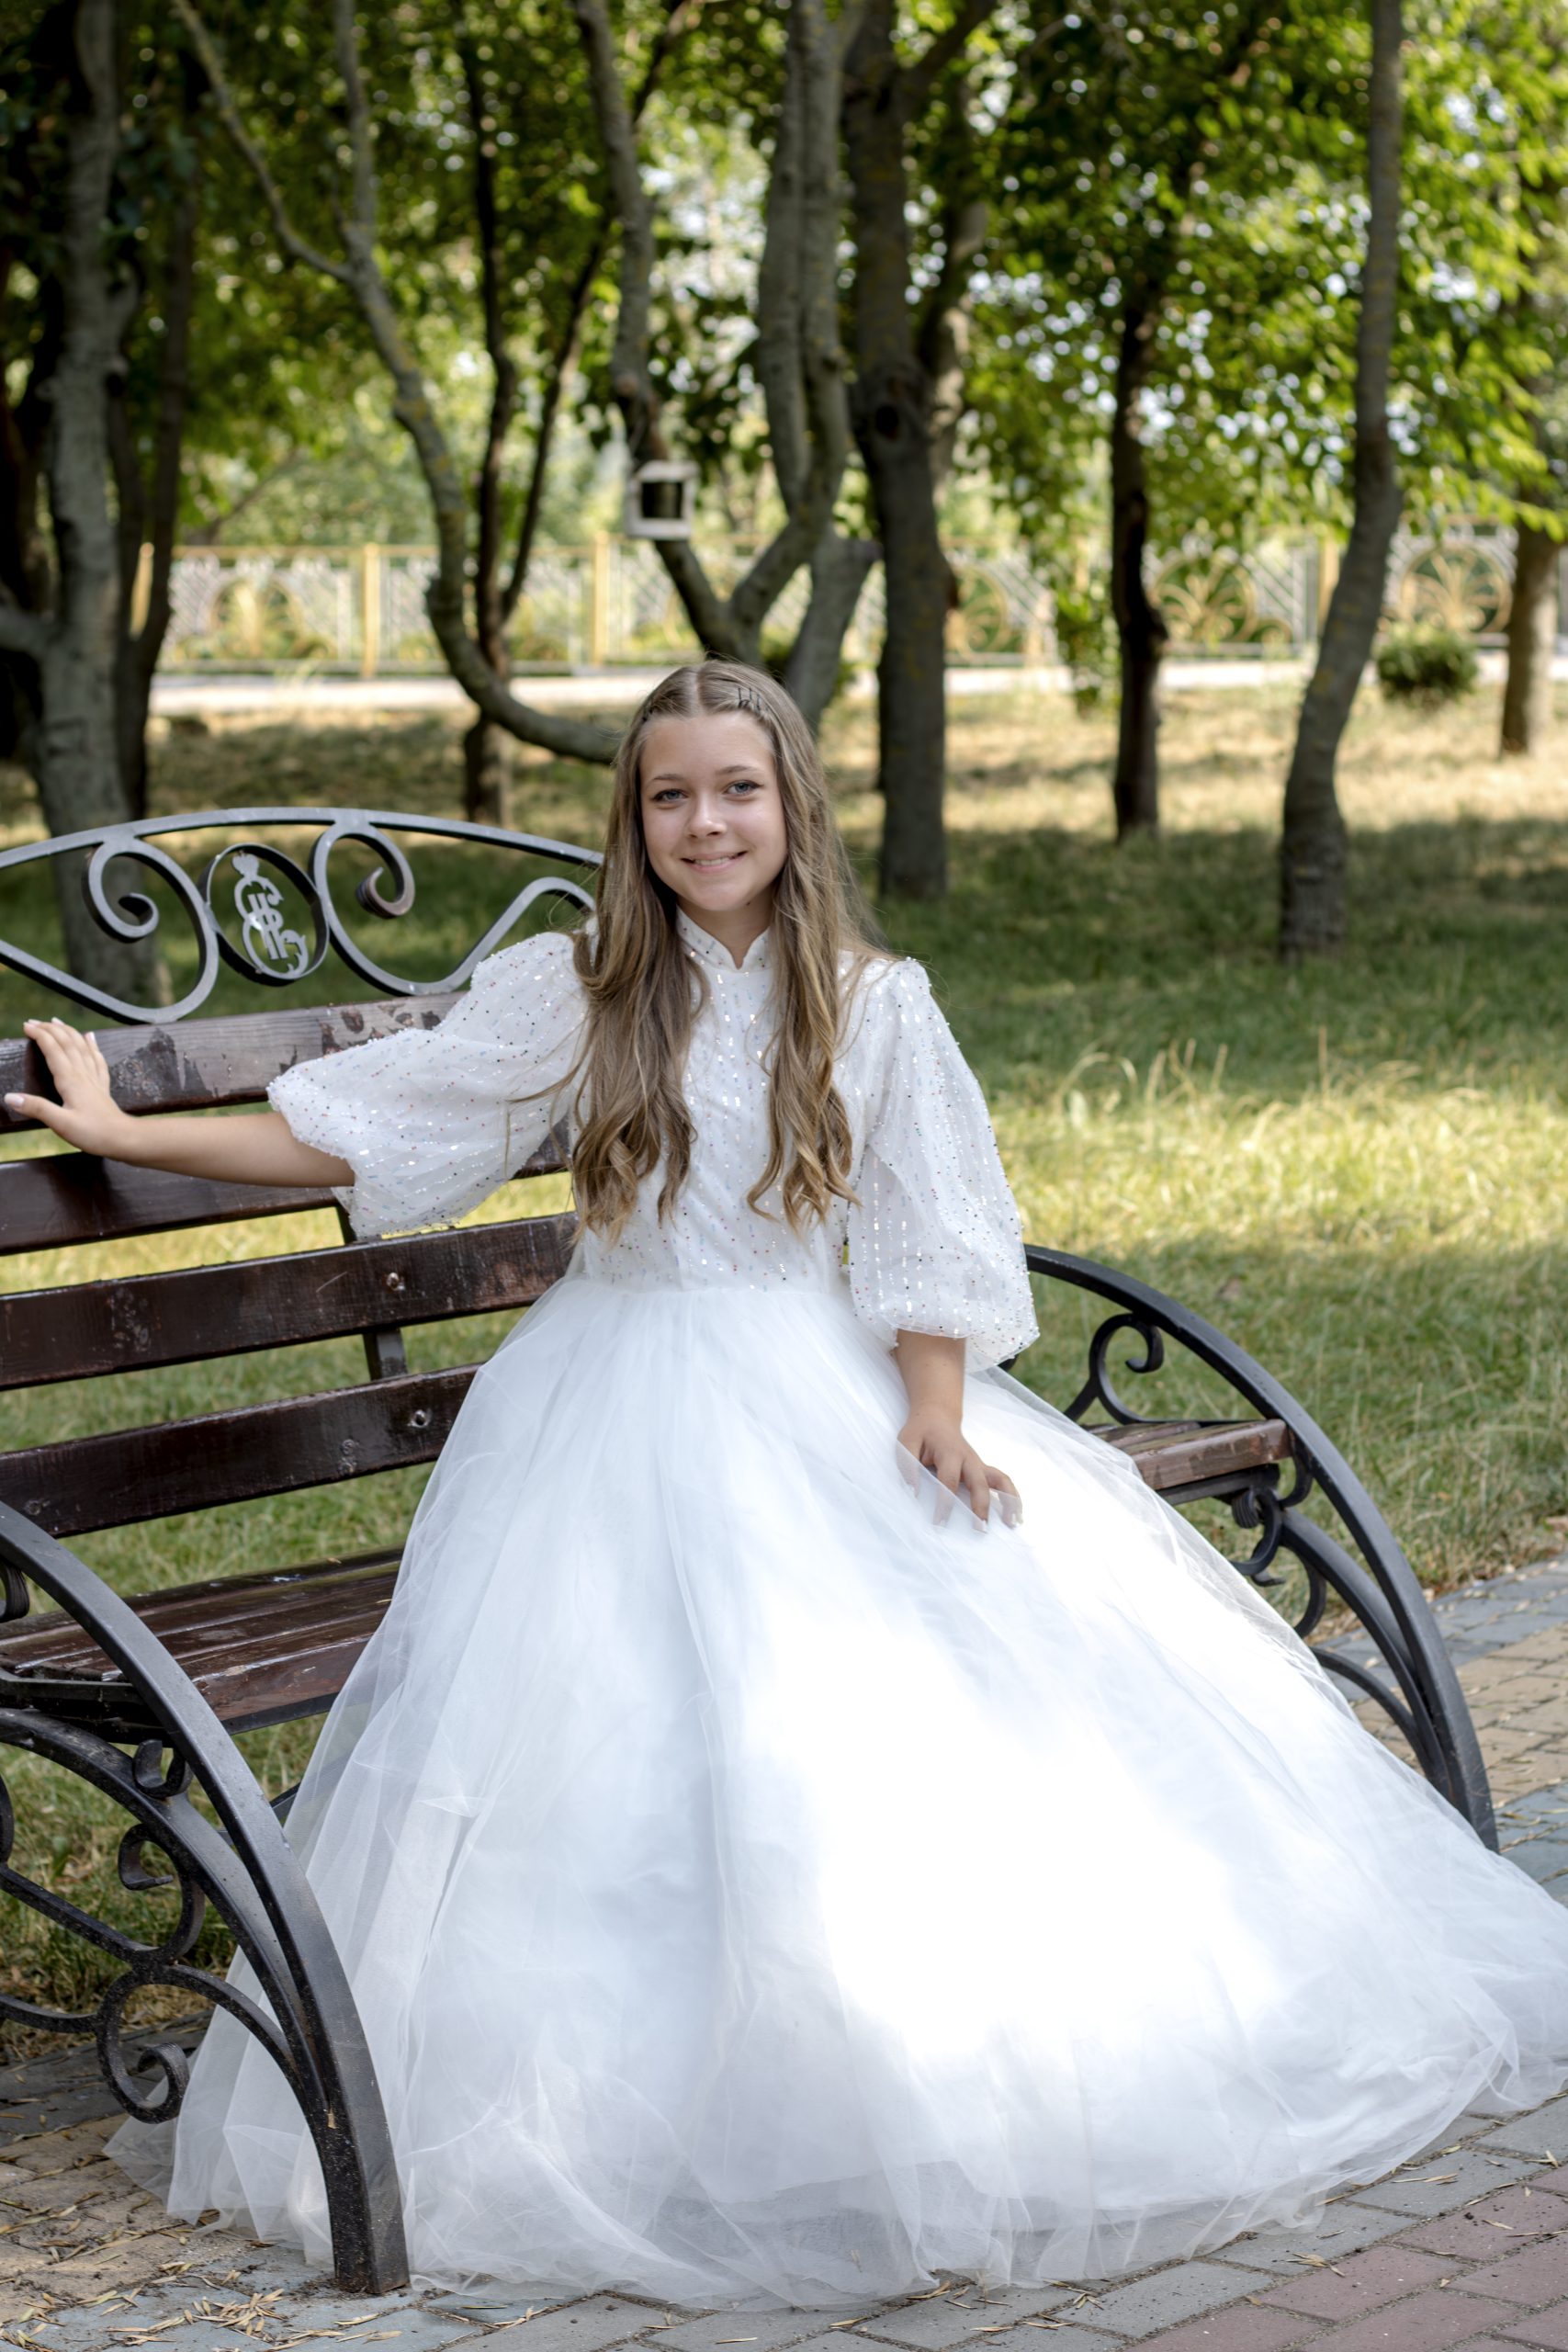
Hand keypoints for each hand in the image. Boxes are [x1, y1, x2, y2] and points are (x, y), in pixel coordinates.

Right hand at [5, 1018, 132, 1154]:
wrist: (123, 1139)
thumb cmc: (93, 1133)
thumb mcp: (60, 1124)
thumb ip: (37, 1108)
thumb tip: (10, 1096)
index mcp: (70, 1080)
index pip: (53, 1050)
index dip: (39, 1035)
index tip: (26, 1026)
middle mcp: (83, 1074)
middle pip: (67, 1044)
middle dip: (50, 1029)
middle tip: (35, 1021)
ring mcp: (94, 1079)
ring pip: (81, 1047)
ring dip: (68, 1032)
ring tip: (57, 1021)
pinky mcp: (102, 1086)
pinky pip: (97, 1059)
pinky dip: (92, 1045)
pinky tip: (90, 1038)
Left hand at [897, 1404, 1020, 1527]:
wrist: (937, 1416)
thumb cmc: (921, 1432)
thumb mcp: (907, 1443)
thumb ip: (908, 1466)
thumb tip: (913, 1492)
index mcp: (949, 1452)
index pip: (949, 1480)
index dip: (945, 1502)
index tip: (940, 1522)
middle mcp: (969, 1459)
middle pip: (980, 1483)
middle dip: (981, 1506)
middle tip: (981, 1529)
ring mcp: (978, 1464)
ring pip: (1001, 1480)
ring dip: (1008, 1500)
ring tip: (1013, 1523)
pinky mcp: (982, 1469)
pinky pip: (1002, 1482)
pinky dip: (1012, 1497)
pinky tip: (1016, 1515)